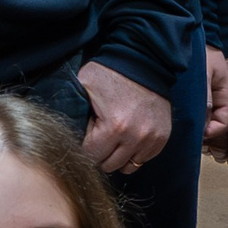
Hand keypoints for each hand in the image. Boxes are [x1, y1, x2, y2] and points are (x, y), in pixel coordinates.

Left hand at [78, 60, 173, 174]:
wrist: (144, 60)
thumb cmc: (110, 72)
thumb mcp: (83, 85)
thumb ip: (73, 111)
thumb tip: (66, 133)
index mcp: (114, 127)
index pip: (91, 156)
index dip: (84, 146)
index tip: (86, 134)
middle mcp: (136, 137)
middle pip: (109, 165)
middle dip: (99, 154)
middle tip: (97, 137)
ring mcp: (152, 139)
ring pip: (128, 167)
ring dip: (117, 156)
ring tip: (113, 139)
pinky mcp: (162, 137)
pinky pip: (144, 159)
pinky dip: (134, 152)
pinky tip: (128, 137)